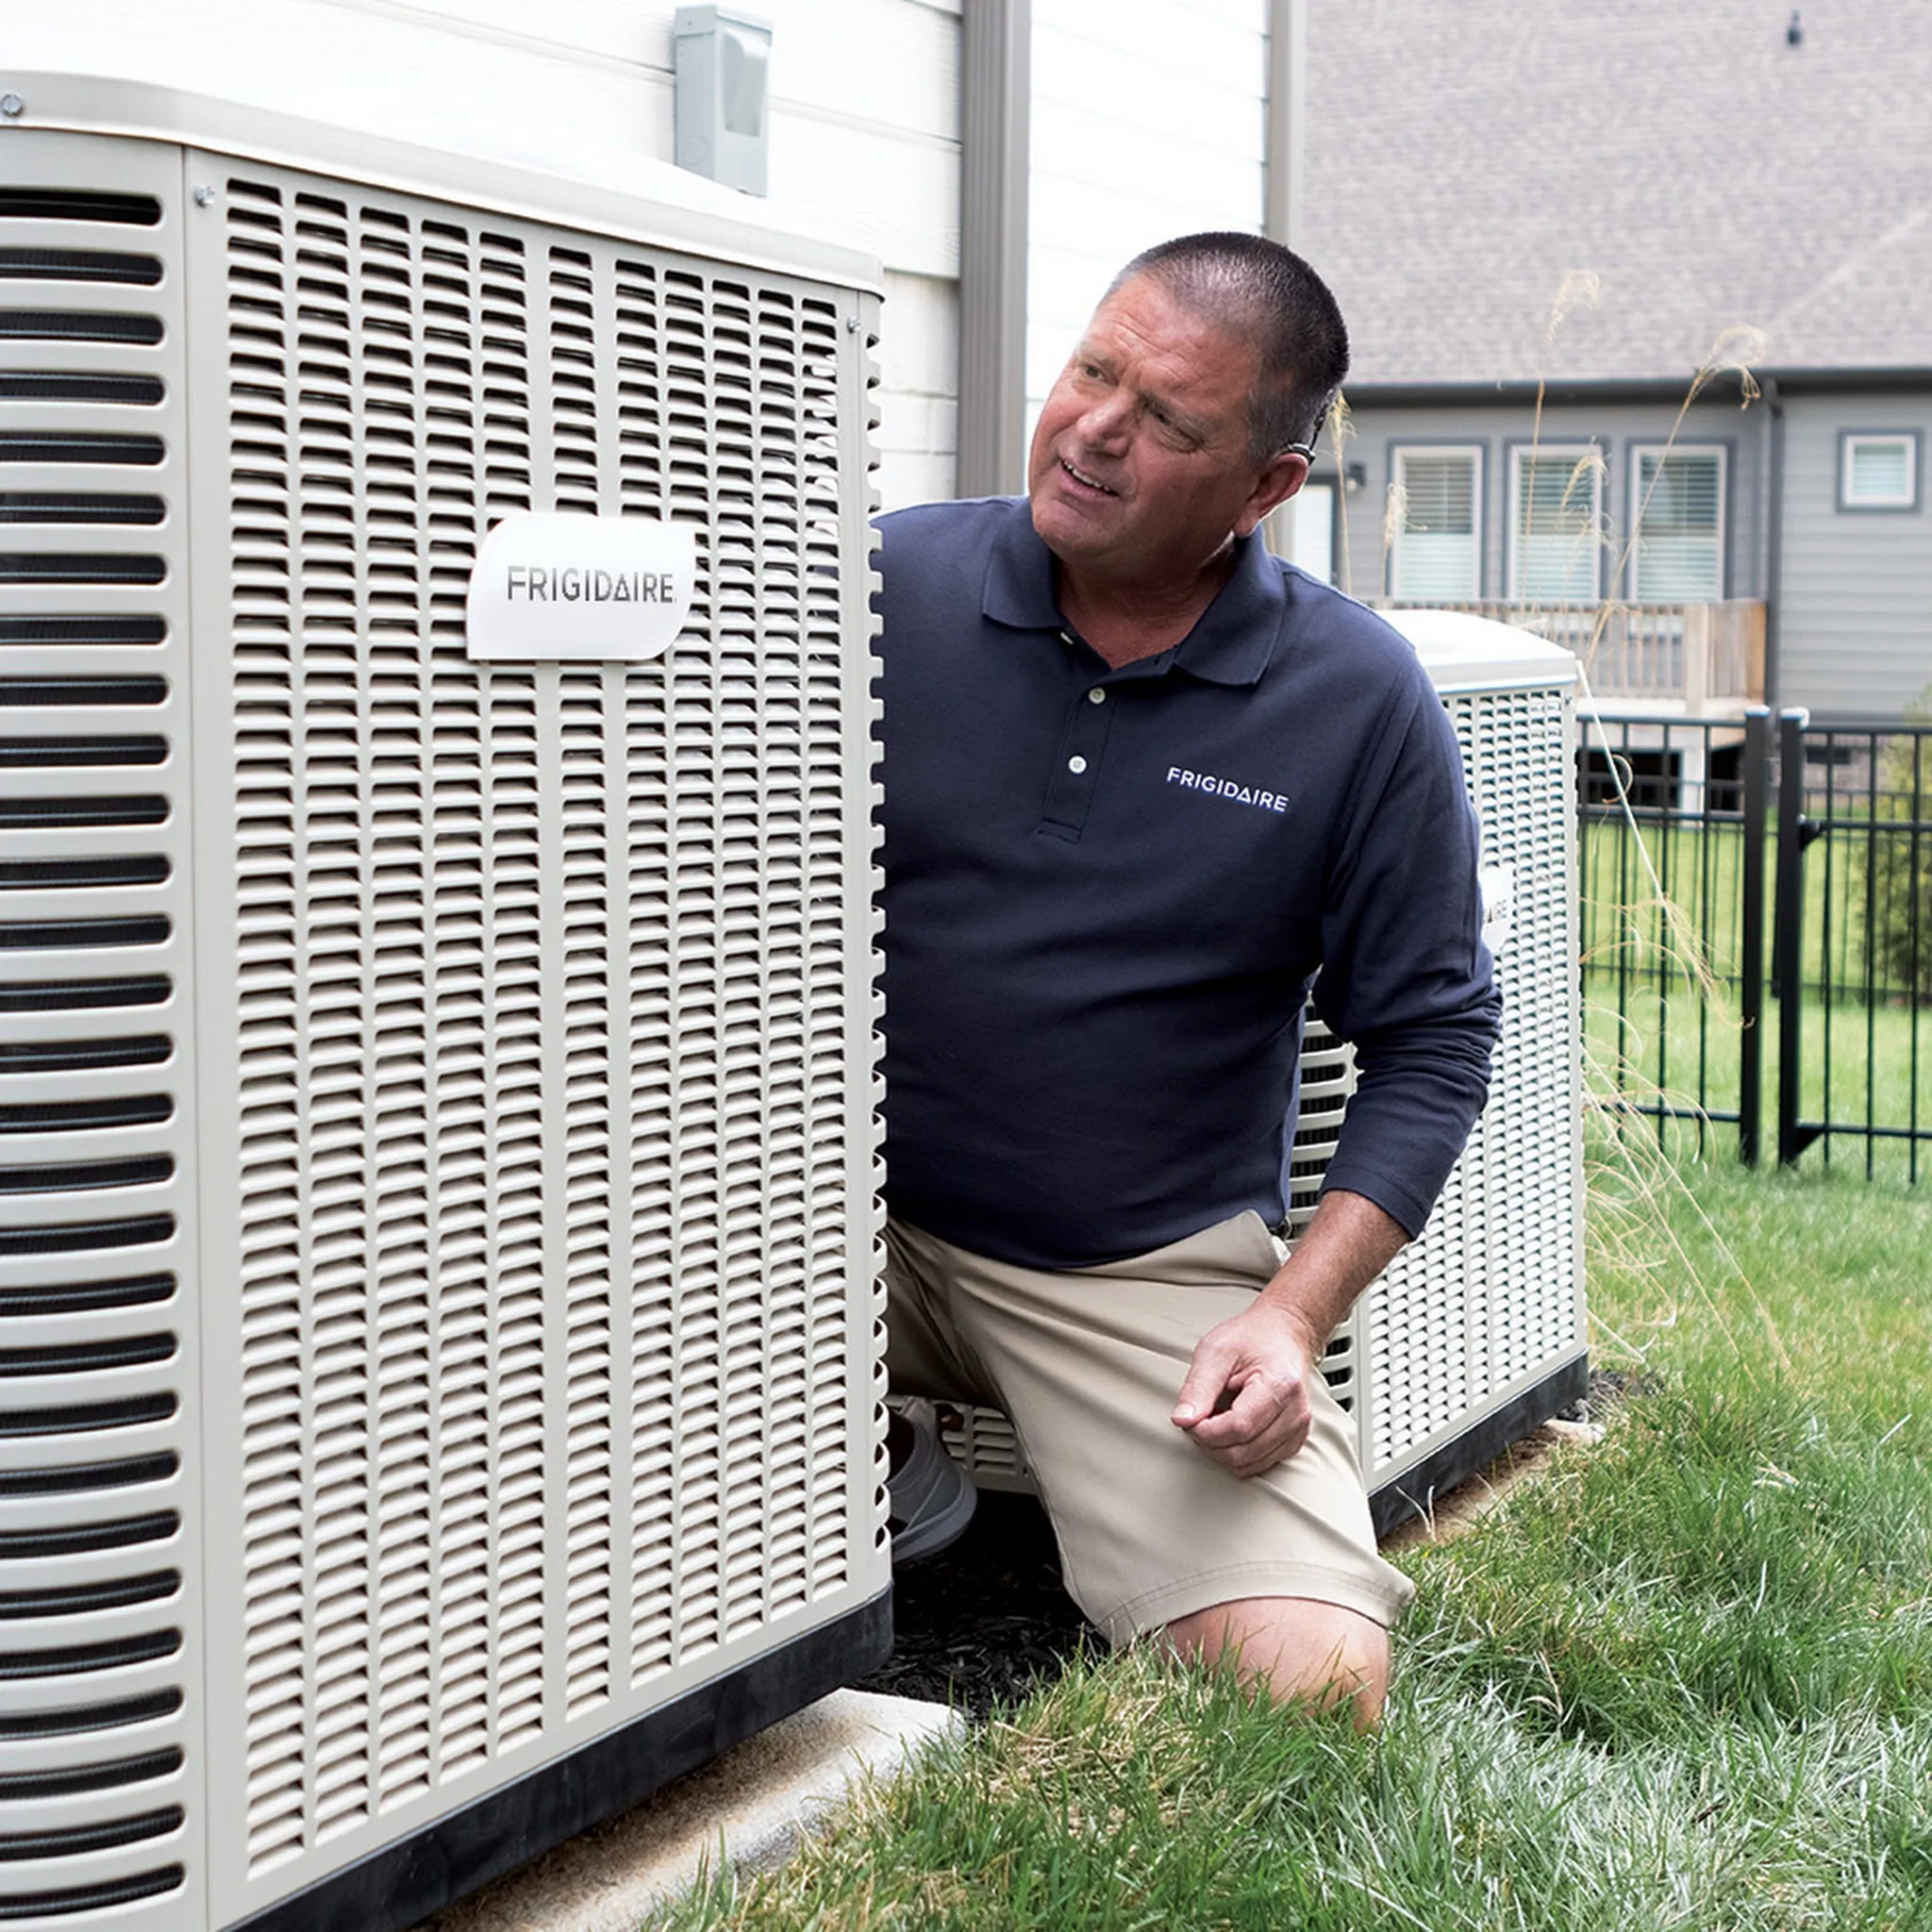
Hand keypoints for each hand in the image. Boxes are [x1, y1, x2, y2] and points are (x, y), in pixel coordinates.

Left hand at [1170, 1298, 1322, 1478]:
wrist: (1284, 1334)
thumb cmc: (1251, 1338)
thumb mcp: (1215, 1350)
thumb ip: (1198, 1387)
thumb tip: (1182, 1420)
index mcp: (1280, 1384)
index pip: (1238, 1427)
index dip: (1206, 1431)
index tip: (1190, 1418)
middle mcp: (1296, 1412)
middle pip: (1242, 1452)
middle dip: (1210, 1443)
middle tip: (1198, 1418)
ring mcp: (1298, 1429)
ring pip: (1249, 1464)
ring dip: (1222, 1450)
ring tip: (1214, 1420)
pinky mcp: (1294, 1441)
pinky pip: (1258, 1464)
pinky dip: (1237, 1452)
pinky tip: (1231, 1428)